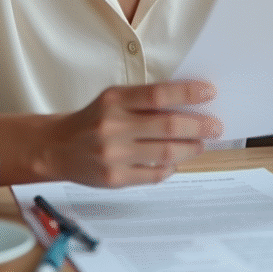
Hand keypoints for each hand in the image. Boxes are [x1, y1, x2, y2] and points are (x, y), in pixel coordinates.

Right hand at [41, 80, 222, 187]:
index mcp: (114, 100)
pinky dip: (170, 168)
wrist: (56, 147)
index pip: (158, 94)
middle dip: (199, 126)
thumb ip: (144, 101)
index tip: (210, 93)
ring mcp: (113, 155)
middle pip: (168, 126)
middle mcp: (112, 126)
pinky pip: (154, 175)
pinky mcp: (114, 178)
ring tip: (201, 144)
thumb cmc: (93, 120)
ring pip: (166, 153)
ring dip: (191, 148)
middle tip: (216, 126)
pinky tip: (175, 162)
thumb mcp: (113, 100)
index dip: (188, 93)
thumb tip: (189, 106)